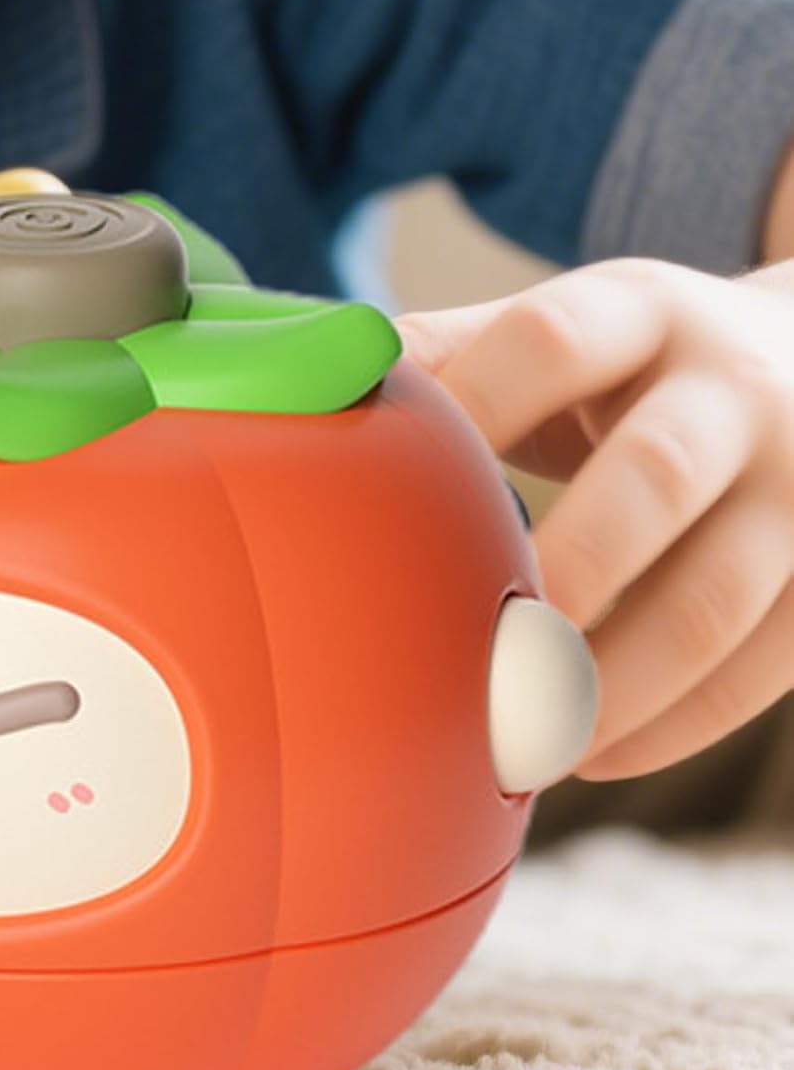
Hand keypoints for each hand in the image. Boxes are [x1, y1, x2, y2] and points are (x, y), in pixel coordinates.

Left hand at [399, 258, 793, 779]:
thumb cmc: (638, 364)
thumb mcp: (566, 326)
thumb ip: (454, 352)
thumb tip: (319, 382)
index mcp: (641, 314)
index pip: (552, 345)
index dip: (471, 411)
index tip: (394, 496)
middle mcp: (733, 391)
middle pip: (655, 478)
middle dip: (565, 570)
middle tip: (479, 652)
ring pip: (716, 599)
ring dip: (612, 685)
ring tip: (523, 741)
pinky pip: (764, 665)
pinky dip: (675, 725)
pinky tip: (592, 756)